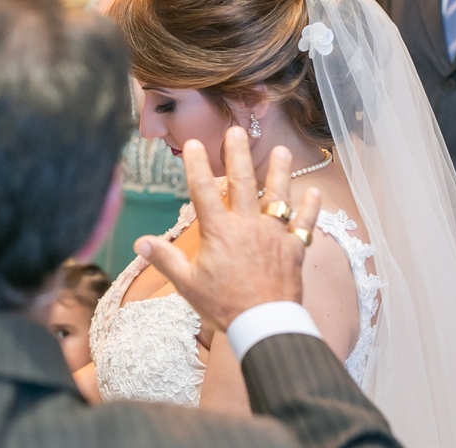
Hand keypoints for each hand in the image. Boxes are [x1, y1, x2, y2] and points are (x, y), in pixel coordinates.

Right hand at [134, 128, 321, 334]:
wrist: (264, 325)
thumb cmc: (223, 305)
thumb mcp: (187, 283)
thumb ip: (165, 259)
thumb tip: (140, 242)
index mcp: (219, 231)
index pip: (202, 190)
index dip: (197, 164)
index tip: (194, 143)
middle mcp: (248, 225)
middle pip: (242, 182)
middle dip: (238, 154)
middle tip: (237, 131)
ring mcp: (274, 235)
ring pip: (278, 195)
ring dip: (280, 172)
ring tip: (283, 151)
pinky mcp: (294, 249)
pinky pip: (305, 224)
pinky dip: (311, 208)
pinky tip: (315, 193)